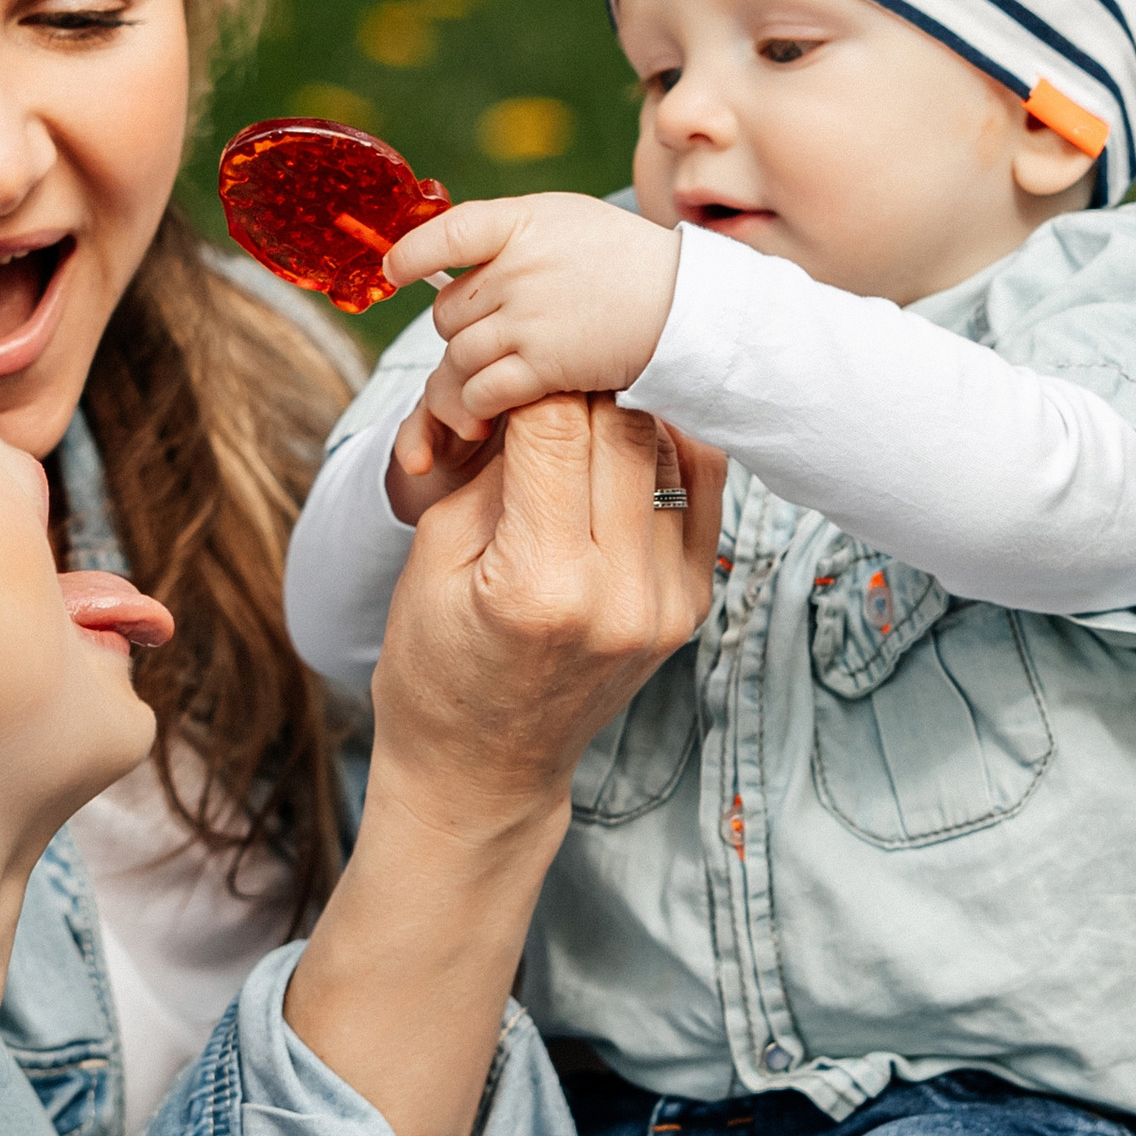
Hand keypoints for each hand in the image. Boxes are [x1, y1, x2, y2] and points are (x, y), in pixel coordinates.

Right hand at [371, 392, 723, 831]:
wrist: (484, 769)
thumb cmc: (435, 664)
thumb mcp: (435, 553)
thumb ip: (494, 465)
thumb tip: (543, 382)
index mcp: (540, 585)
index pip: (556, 425)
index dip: (528, 379)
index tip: (507, 366)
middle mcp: (620, 595)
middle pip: (620, 425)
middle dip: (576, 384)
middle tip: (545, 369)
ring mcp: (668, 603)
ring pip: (666, 446)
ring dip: (621, 409)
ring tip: (580, 403)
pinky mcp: (693, 604)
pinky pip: (700, 487)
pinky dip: (664, 447)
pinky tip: (624, 439)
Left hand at [385, 197, 682, 460]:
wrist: (688, 307)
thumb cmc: (628, 263)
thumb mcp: (568, 221)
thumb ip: (510, 233)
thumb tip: (449, 257)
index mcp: (524, 222)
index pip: (447, 232)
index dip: (412, 253)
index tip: (394, 270)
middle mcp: (519, 267)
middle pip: (447, 311)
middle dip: (460, 331)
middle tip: (490, 341)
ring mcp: (529, 318)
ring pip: (458, 356)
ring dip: (467, 374)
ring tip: (495, 377)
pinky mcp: (544, 366)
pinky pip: (481, 391)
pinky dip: (478, 405)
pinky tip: (495, 409)